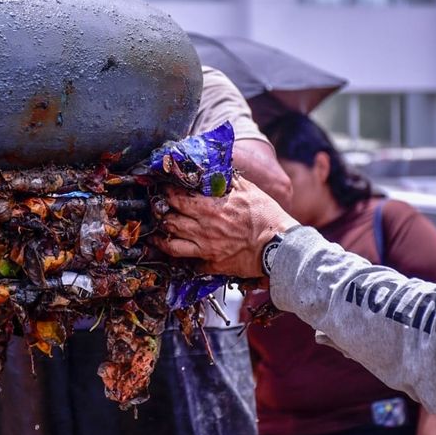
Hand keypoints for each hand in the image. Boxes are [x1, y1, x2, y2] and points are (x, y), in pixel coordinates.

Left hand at [152, 176, 298, 277]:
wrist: (279, 248)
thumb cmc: (267, 218)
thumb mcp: (250, 191)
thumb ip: (229, 180)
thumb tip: (218, 169)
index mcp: (210, 209)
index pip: (177, 198)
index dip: (167, 193)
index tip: (164, 189)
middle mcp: (203, 230)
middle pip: (169, 220)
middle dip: (160, 213)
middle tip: (158, 209)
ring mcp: (205, 249)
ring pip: (171, 244)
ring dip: (161, 237)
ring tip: (156, 233)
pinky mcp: (212, 265)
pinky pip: (188, 263)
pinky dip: (181, 258)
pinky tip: (179, 253)